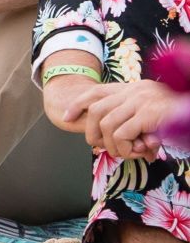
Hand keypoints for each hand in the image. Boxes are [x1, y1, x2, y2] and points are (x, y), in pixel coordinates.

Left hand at [58, 79, 177, 158]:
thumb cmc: (176, 115)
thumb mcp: (151, 116)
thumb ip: (134, 124)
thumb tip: (127, 144)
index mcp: (131, 89)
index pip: (95, 91)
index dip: (78, 104)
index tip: (65, 117)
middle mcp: (132, 92)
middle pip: (95, 110)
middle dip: (93, 133)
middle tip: (105, 148)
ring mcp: (139, 102)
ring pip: (106, 125)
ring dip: (112, 145)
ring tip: (126, 153)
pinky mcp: (148, 115)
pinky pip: (121, 134)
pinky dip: (124, 148)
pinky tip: (137, 153)